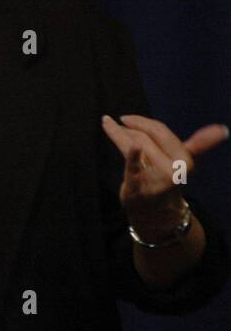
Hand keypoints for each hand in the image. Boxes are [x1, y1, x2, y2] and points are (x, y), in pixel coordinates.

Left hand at [101, 114, 228, 238]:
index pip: (161, 132)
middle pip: (146, 137)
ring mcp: (157, 179)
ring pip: (135, 145)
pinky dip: (132, 154)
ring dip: (119, 134)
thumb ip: (200, 144)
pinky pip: (133, 166)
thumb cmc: (167, 180)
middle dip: (131, 127)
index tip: (126, 118)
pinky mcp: (139, 186)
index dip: (143, 122)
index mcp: (186, 161)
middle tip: (119, 123)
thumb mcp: (183, 162)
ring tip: (110, 127)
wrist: (156, 213)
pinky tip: (124, 140)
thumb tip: (222, 129)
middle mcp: (175, 169)